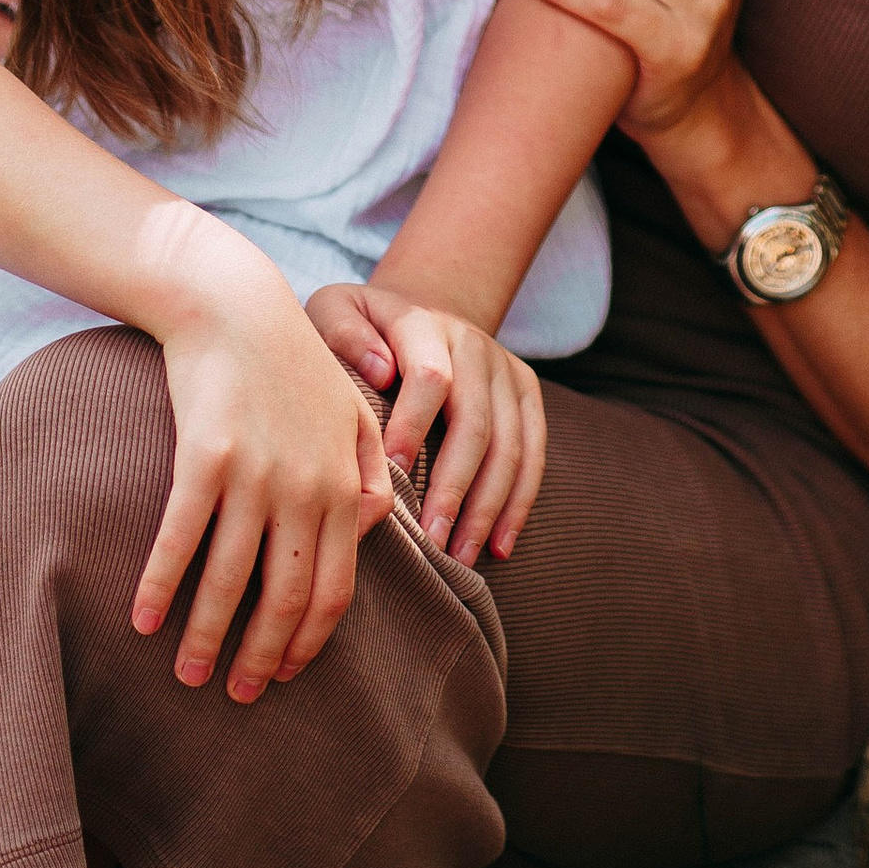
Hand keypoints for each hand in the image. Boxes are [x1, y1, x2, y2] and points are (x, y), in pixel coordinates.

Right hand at [127, 204, 395, 703]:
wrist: (234, 303)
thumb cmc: (291, 361)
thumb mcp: (349, 410)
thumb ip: (367, 471)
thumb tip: (380, 525)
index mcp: (344, 484)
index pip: (334, 589)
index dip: (308, 642)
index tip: (282, 676)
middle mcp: (306, 486)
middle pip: (285, 597)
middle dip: (259, 657)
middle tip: (234, 694)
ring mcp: (255, 472)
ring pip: (229, 579)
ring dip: (205, 635)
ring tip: (187, 673)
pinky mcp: (204, 455)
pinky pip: (180, 539)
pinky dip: (161, 586)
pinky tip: (143, 621)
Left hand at [306, 282, 547, 566]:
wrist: (420, 310)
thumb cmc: (361, 330)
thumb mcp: (335, 311)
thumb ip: (344, 334)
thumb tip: (381, 372)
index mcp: (423, 324)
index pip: (429, 375)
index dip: (413, 426)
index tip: (391, 477)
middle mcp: (472, 344)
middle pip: (475, 422)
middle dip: (454, 488)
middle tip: (430, 541)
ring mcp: (504, 368)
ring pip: (509, 445)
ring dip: (488, 508)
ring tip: (459, 557)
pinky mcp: (526, 392)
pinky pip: (533, 452)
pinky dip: (519, 503)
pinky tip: (500, 547)